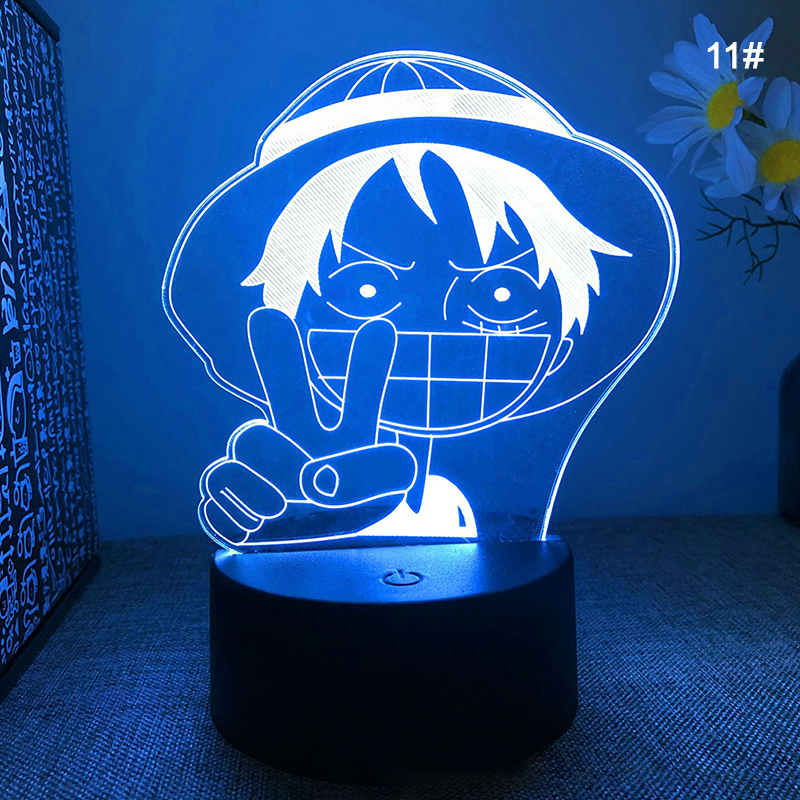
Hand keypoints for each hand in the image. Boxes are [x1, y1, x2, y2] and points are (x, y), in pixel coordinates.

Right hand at [200, 309, 416, 547]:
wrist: (319, 556)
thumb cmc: (357, 510)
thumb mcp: (386, 494)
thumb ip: (373, 475)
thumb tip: (320, 476)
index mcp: (344, 434)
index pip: (359, 397)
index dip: (367, 366)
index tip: (381, 329)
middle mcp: (300, 438)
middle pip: (285, 387)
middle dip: (278, 353)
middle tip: (268, 318)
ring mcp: (263, 466)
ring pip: (249, 440)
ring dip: (270, 468)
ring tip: (284, 501)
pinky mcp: (233, 497)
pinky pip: (218, 482)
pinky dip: (237, 502)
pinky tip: (259, 520)